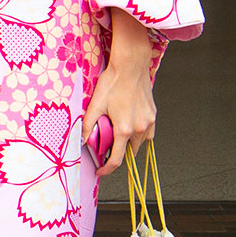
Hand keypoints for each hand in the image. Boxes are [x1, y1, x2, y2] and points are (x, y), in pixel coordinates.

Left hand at [82, 10, 158, 175]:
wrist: (131, 65)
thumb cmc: (113, 82)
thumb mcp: (95, 104)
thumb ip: (89, 125)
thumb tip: (82, 141)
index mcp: (124, 129)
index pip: (118, 159)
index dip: (107, 169)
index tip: (101, 171)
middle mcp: (140, 128)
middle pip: (130, 152)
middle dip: (118, 153)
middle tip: (106, 146)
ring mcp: (149, 121)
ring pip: (140, 143)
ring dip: (129, 144)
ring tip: (118, 135)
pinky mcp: (153, 114)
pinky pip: (148, 132)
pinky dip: (140, 135)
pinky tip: (130, 126)